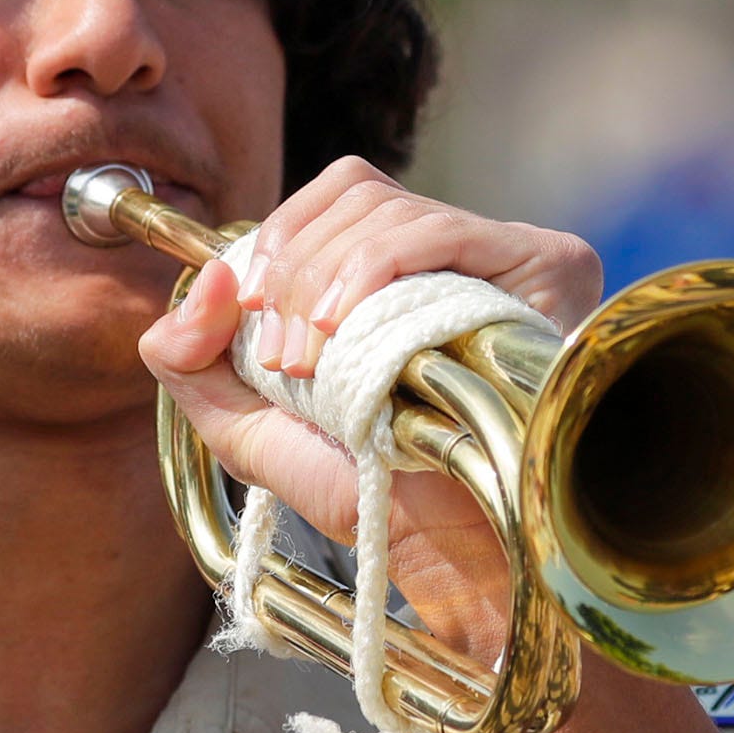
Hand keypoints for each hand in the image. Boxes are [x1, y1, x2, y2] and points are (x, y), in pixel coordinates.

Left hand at [136, 159, 602, 653]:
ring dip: (324, 280)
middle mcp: (451, 250)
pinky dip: (371, 271)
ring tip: (312, 362)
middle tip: (280, 357)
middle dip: (291, 268)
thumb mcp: (245, 425)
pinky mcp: (543, 262)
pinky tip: (345, 329)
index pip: (329, 199)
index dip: (276, 239)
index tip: (249, 310)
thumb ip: (190, 356)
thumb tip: (206, 277)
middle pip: (351, 192)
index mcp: (391, 268)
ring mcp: (500, 252)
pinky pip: (439, 231)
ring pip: (385, 209)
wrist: (442, 540)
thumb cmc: (358, 488)